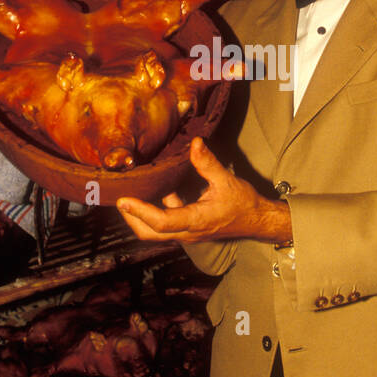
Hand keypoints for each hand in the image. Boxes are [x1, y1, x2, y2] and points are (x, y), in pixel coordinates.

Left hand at [116, 137, 290, 244]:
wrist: (257, 221)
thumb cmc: (244, 204)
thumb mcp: (226, 180)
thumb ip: (208, 162)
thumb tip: (195, 142)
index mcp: (196, 221)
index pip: (161, 221)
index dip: (140, 211)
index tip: (124, 200)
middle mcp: (187, 231)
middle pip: (149, 233)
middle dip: (131, 217)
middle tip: (119, 198)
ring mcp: (187, 231)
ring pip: (155, 230)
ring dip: (140, 214)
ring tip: (130, 194)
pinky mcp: (188, 227)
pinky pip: (166, 222)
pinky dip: (157, 208)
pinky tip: (160, 188)